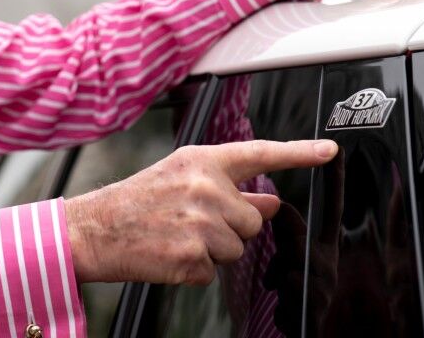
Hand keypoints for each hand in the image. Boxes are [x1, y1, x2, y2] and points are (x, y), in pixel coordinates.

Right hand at [64, 139, 337, 284]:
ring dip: (213, 251)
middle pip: (252, 220)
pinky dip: (194, 270)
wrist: (94, 229)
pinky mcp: (190, 257)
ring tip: (177, 237)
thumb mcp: (180, 179)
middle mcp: (204, 188)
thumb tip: (268, 199)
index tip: (329, 151)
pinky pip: (213, 272)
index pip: (260, 153)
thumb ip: (227, 187)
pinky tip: (170, 254)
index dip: (299, 152)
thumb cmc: (135, 201)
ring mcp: (199, 223)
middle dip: (230, 227)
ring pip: (236, 249)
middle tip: (191, 222)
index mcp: (201, 161)